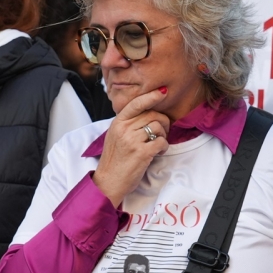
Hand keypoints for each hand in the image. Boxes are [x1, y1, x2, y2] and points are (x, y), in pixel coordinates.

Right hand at [92, 88, 171, 206]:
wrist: (109, 181)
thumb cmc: (114, 160)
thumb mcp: (115, 136)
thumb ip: (128, 124)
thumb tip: (149, 112)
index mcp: (117, 123)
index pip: (136, 103)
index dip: (151, 96)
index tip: (163, 92)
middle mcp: (124, 129)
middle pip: (152, 114)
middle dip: (163, 121)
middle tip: (162, 131)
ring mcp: (132, 141)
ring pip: (158, 126)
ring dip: (164, 135)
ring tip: (158, 143)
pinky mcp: (142, 153)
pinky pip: (161, 141)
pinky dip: (164, 146)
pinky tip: (158, 152)